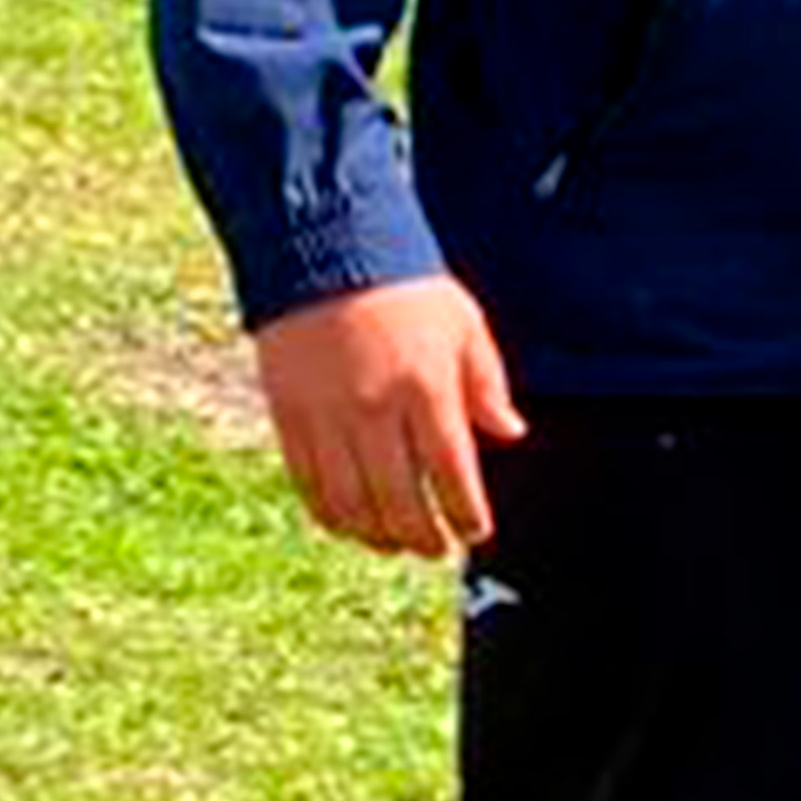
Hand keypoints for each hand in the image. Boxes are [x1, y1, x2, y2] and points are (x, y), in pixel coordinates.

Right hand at [252, 274, 521, 556]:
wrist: (326, 250)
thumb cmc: (406, 288)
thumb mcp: (464, 327)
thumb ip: (486, 386)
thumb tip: (510, 434)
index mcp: (426, 389)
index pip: (452, 475)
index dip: (465, 516)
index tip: (475, 532)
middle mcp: (375, 410)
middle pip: (400, 501)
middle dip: (422, 536)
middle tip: (435, 549)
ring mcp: (328, 416)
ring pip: (352, 503)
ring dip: (376, 535)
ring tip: (394, 543)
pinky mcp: (290, 415)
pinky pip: (310, 484)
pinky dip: (332, 514)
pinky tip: (350, 524)